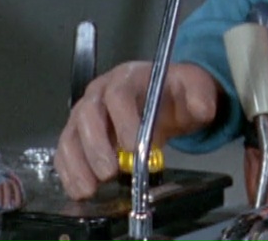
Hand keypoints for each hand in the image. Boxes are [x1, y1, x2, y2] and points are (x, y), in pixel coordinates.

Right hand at [54, 60, 222, 199]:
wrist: (164, 96)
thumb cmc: (174, 92)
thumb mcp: (195, 88)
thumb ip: (200, 96)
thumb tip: (201, 109)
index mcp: (128, 77)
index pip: (118, 95)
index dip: (122, 121)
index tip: (133, 147)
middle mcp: (100, 92)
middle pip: (87, 114)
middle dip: (96, 147)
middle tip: (109, 173)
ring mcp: (85, 112)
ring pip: (71, 135)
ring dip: (77, 164)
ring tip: (89, 189)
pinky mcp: (78, 133)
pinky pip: (66, 151)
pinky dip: (69, 172)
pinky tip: (80, 190)